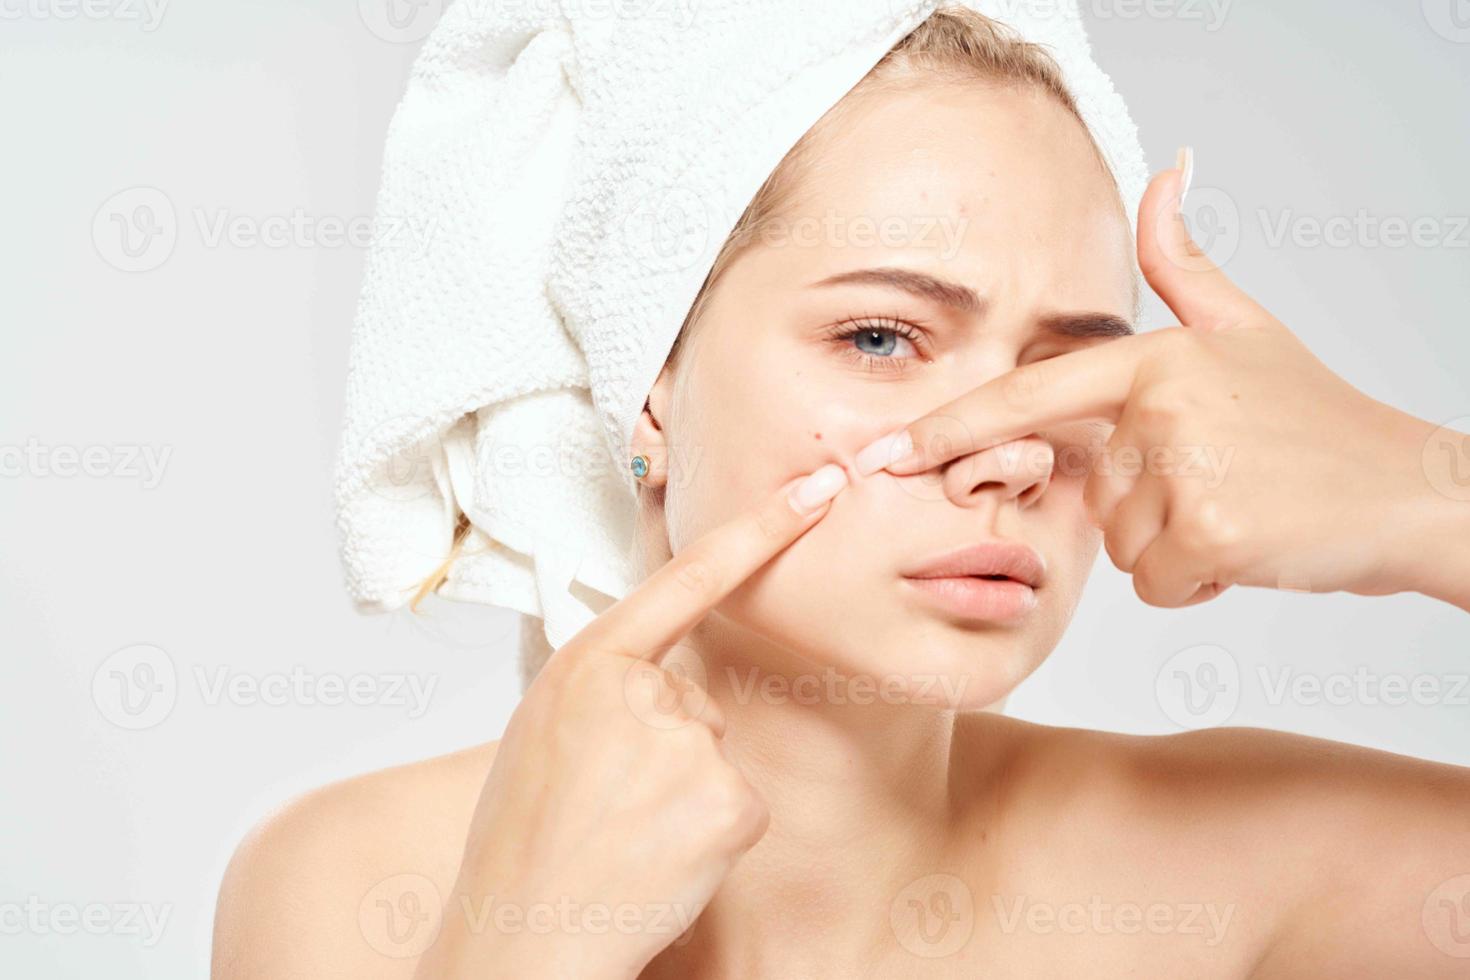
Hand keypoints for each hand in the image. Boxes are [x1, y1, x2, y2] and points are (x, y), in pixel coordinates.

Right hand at [414, 466, 848, 978]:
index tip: (819, 487)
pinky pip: (742, 806)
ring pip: (720, 757)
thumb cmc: (525, 841)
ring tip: (625, 837)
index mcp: (586, 664)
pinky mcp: (725, 801)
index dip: (762, 527)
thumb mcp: (544, 733)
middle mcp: (638, 690)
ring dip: (687, 799)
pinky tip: (660, 862)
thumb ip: (606, 690)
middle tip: (609, 808)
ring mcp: (683, 744)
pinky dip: (712, 840)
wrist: (519, 938)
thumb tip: (664, 688)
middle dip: (670, 753)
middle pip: (697, 703)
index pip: (688, 577)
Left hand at [856, 156, 1463, 607]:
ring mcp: (1182, 467)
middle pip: (1092, 493)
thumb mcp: (1247, 329)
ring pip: (1121, 543)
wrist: (1410, 490)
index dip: (949, 429)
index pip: (1027, 398)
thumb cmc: (1319, 421)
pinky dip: (1196, 580)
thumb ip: (1185, 264)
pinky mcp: (1206, 530)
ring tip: (1243, 508)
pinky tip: (1250, 546)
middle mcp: (1158, 407)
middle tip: (1225, 482)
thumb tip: (1165, 172)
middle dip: (1147, 508)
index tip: (884, 455)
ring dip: (1174, 545)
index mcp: (1154, 360)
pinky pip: (1155, 581)